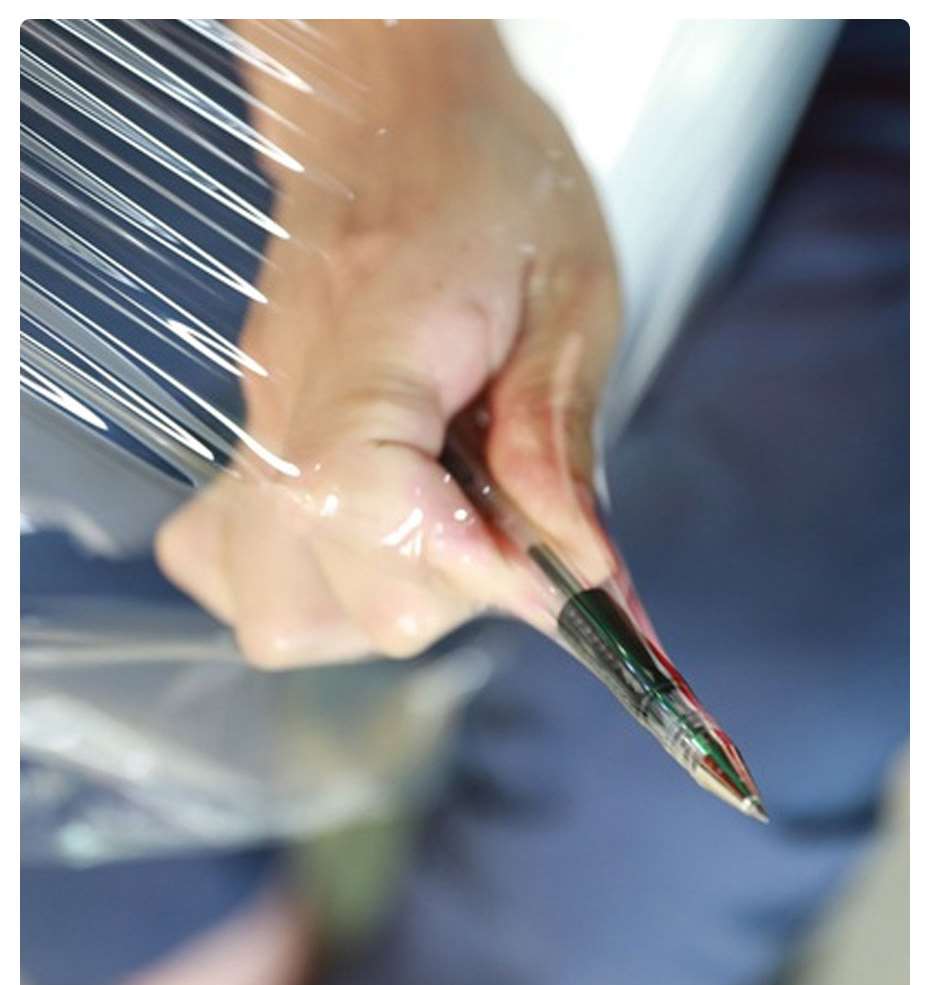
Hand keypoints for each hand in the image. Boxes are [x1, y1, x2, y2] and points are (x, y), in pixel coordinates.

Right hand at [156, 20, 620, 666]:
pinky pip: (228, 569)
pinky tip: (368, 543)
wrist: (387, 125)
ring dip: (382, 606)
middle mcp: (288, 402)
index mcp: (372, 338)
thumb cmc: (488, 188)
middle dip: (454, 591)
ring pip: (278, 613)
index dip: (466, 562)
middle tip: (514, 530)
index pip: (364, 495)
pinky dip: (305, 590)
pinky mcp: (246, 452)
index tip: (549, 575)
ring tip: (447, 540)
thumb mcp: (569, 293)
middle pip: (340, 588)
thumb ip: (559, 438)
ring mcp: (253, 435)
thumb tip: (582, 570)